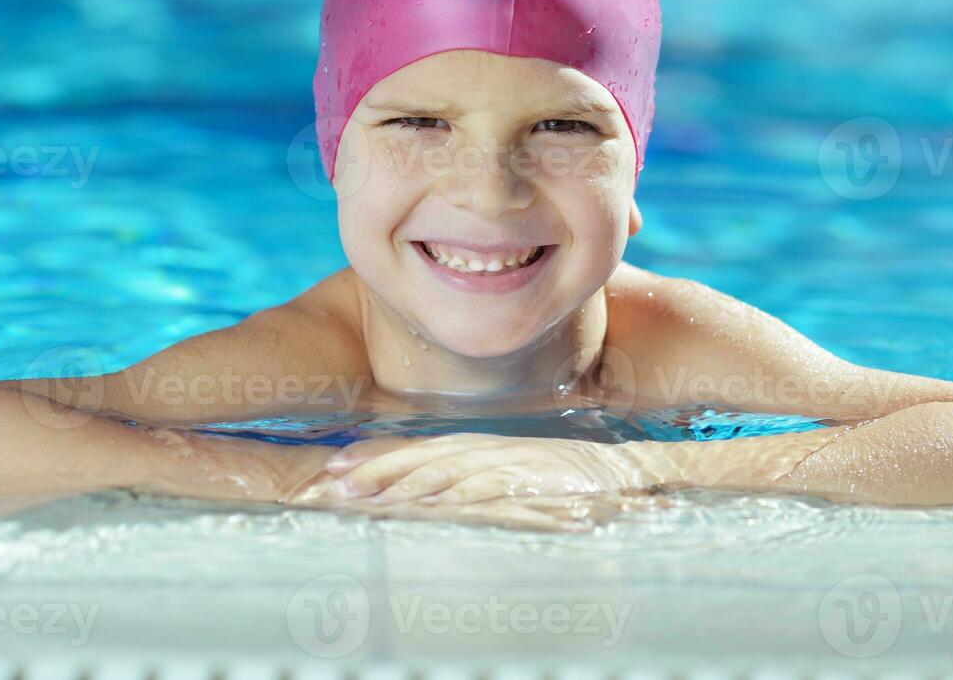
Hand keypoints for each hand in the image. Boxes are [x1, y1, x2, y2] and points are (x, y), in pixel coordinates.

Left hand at [312, 433, 661, 506]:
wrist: (621, 473)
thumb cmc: (569, 479)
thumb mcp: (515, 474)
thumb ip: (478, 480)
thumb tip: (435, 497)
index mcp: (480, 449)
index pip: (418, 450)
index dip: (376, 457)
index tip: (334, 466)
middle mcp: (488, 452)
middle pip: (421, 458)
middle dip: (375, 470)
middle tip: (331, 482)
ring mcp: (507, 464)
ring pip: (444, 471)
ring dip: (402, 483)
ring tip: (364, 497)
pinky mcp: (529, 478)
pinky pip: (485, 486)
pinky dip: (454, 494)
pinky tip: (429, 503)